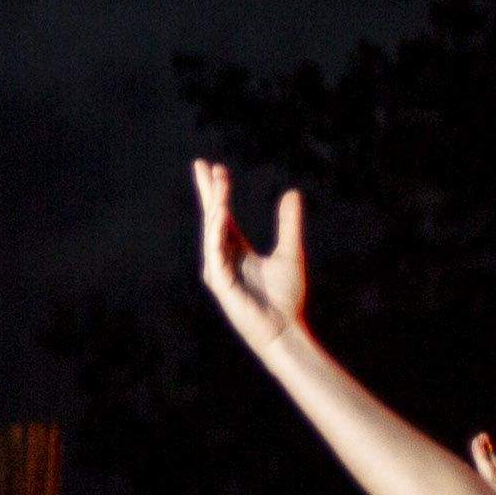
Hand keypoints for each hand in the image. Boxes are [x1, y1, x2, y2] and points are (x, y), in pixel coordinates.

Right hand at [190, 161, 309, 343]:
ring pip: (212, 231)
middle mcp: (223, 258)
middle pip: (212, 218)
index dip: (217, 192)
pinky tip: (220, 213)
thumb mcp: (291, 253)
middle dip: (208, 192)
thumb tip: (292, 193)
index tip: (213, 167)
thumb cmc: (286, 298)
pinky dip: (216, 232)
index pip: (222, 215)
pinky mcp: (221, 284)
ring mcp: (219, 270)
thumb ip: (289, 224)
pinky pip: (215, 252)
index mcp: (236, 250)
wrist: (285, 330)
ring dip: (215, 206)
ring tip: (219, 184)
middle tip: (203, 165)